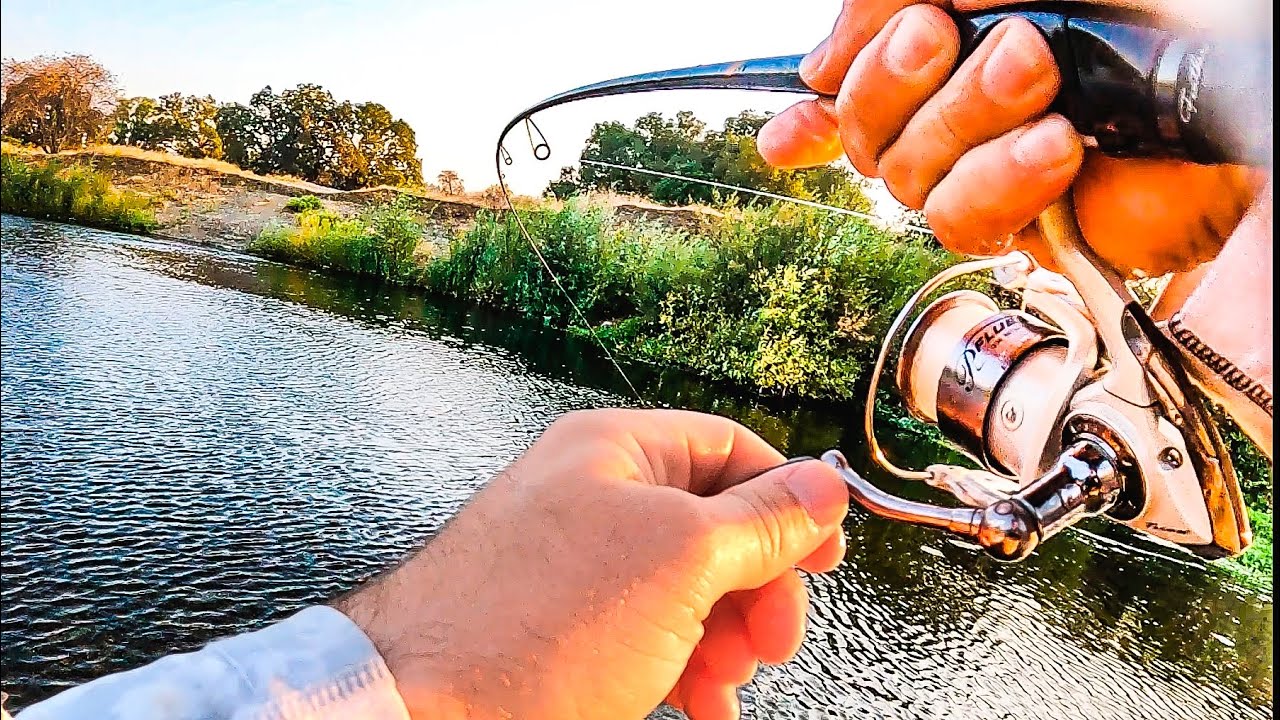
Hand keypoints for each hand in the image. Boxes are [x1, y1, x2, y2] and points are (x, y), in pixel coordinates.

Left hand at [335, 409, 849, 719]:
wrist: (426, 708)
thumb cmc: (535, 623)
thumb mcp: (681, 559)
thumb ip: (762, 521)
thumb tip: (823, 487)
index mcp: (616, 451)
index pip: (729, 449)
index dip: (788, 498)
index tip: (824, 554)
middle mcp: (594, 498)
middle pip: (715, 527)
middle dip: (757, 589)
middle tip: (772, 640)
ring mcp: (579, 568)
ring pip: (687, 591)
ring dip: (726, 640)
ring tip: (726, 682)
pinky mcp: (565, 628)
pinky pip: (648, 634)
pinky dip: (686, 668)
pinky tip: (702, 704)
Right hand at [757, 0, 1265, 275]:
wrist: (1230, 70)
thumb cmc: (1139, 7)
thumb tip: (816, 68)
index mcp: (950, 50)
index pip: (851, 84)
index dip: (812, 110)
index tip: (786, 130)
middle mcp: (958, 110)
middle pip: (863, 131)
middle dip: (891, 82)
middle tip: (943, 32)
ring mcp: (987, 167)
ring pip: (905, 177)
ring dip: (960, 120)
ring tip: (1038, 71)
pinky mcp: (1028, 220)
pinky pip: (961, 220)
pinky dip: (996, 179)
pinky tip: (1051, 144)